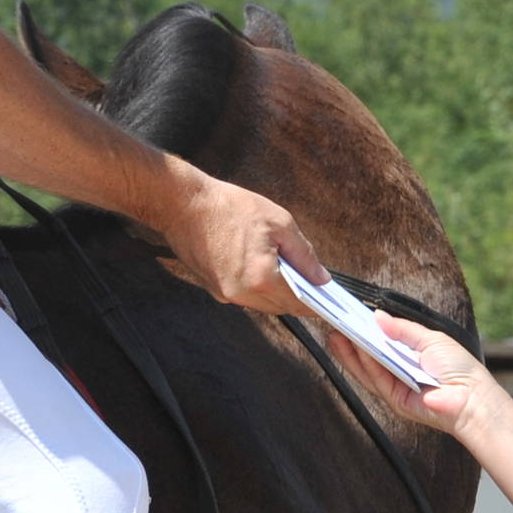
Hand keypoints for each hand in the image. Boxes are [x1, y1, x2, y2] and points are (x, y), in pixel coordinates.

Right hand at [161, 171, 318, 315]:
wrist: (183, 205)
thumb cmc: (230, 207)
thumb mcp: (279, 222)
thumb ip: (304, 254)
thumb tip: (321, 278)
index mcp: (261, 278)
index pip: (298, 303)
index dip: (317, 303)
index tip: (329, 300)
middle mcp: (242, 294)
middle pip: (281, 308)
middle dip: (298, 297)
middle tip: (311, 279)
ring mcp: (225, 294)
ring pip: (263, 304)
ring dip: (277, 292)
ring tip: (287, 269)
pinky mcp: (213, 289)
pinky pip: (245, 296)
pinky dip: (258, 287)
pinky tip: (262, 266)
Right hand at [328, 312, 499, 438]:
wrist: (471, 398)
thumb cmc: (459, 368)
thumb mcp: (431, 339)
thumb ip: (403, 329)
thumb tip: (378, 317)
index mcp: (409, 357)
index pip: (381, 344)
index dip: (364, 332)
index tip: (347, 318)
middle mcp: (399, 373)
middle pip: (368, 358)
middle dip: (350, 342)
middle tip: (333, 325)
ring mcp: (396, 388)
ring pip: (367, 370)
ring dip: (350, 353)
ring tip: (336, 334)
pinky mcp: (396, 400)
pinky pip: (377, 380)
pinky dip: (366, 364)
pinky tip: (357, 348)